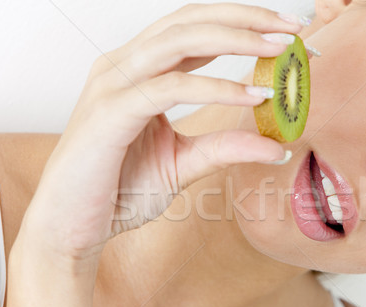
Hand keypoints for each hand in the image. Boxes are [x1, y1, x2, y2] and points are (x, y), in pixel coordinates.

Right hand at [20, 3, 303, 262]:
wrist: (73, 226)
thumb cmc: (118, 190)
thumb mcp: (184, 164)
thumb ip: (225, 147)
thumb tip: (277, 146)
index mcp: (140, 71)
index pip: (195, 29)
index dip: (241, 23)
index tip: (285, 33)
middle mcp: (125, 66)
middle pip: (190, 21)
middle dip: (246, 19)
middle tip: (292, 29)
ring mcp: (114, 84)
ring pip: (181, 40)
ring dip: (236, 39)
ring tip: (279, 49)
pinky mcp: (110, 111)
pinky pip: (170, 87)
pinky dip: (215, 88)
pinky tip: (251, 97)